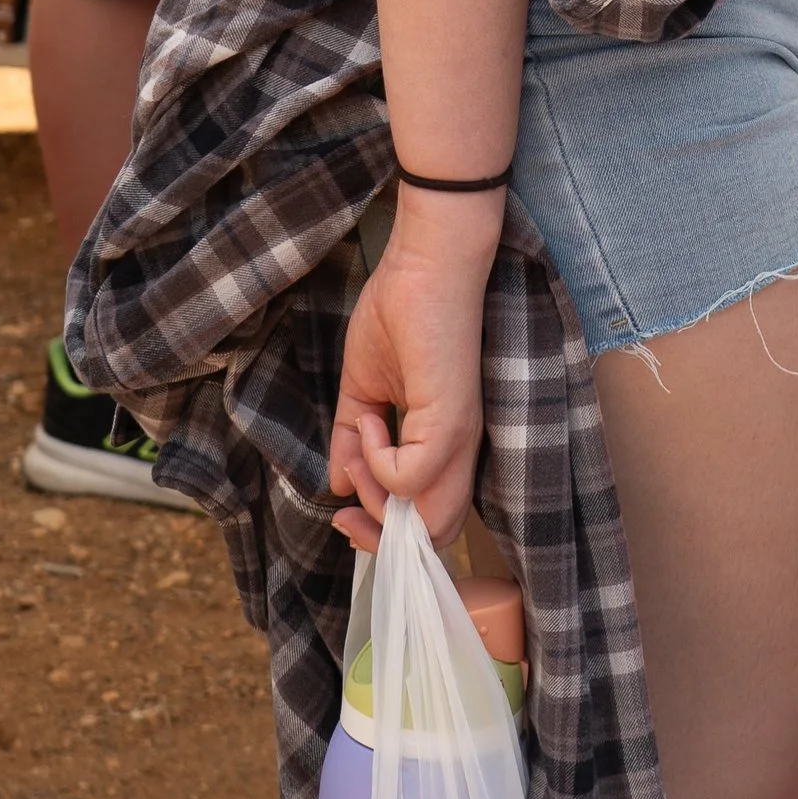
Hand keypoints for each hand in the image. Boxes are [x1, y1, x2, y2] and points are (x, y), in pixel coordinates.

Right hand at [327, 214, 491, 550]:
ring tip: (356, 447)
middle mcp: (461, 448)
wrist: (424, 264)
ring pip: (431, 519)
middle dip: (380, 533)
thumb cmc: (401, 313)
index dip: (386, 532)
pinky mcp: (452, 419)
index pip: (432, 521)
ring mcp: (459, 437)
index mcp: (444, 443)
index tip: (344, 512)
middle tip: (346, 499)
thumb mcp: (362, 389)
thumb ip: (350, 438)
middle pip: (437, 534)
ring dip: (376, 497)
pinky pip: (411, 477)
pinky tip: (369, 418)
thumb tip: (337, 482)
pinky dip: (377, 461)